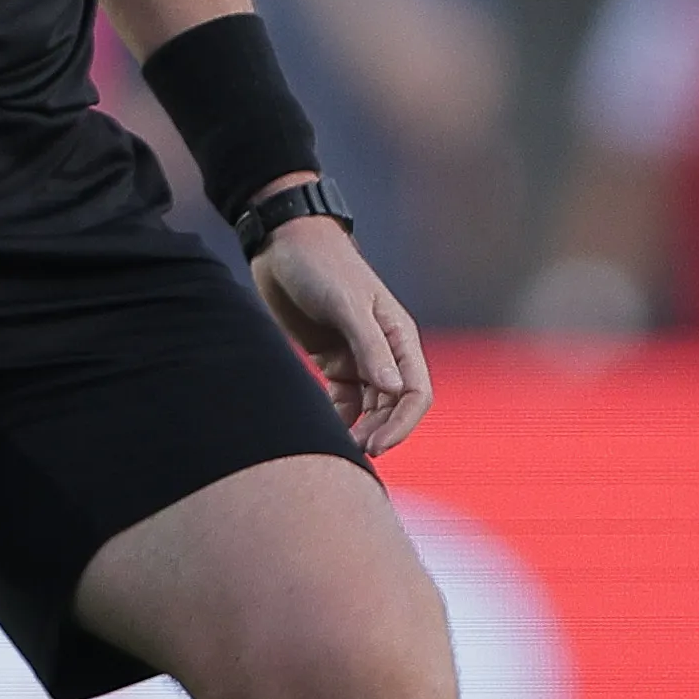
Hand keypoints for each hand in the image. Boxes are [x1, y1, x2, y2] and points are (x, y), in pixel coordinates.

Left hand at [253, 208, 431, 455]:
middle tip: (354, 453)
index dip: (402, 423)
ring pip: (371, 408)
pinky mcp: (333, 362)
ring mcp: (359, 357)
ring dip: (362, 430)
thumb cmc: (319, 266)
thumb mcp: (345, 304)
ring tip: (340, 448)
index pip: (416, 392)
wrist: (282, 245)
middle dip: (381, 432)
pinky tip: (324, 430)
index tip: (377, 445)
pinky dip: (340, 420)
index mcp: (398, 336)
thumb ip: (370, 346)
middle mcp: (383, 351)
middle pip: (395, 406)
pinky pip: (345, 402)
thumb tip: (394, 390)